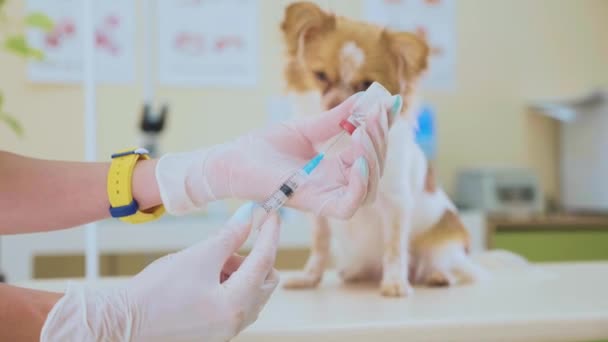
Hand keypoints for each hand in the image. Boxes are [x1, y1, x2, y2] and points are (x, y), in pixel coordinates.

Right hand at [41, 203, 280, 341]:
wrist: (124, 320)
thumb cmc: (158, 289)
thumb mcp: (199, 255)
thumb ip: (230, 235)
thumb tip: (249, 216)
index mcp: (237, 304)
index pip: (265, 260)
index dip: (269, 233)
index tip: (272, 214)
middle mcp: (238, 321)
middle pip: (266, 280)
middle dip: (254, 257)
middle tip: (229, 245)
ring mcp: (227, 328)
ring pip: (252, 291)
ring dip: (240, 271)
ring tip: (210, 262)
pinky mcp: (216, 329)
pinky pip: (237, 302)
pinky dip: (230, 284)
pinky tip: (206, 276)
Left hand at [157, 86, 401, 217]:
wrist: (233, 158)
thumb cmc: (264, 147)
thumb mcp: (308, 128)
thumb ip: (337, 118)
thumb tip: (366, 98)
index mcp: (334, 169)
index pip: (370, 155)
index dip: (382, 131)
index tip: (386, 104)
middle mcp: (334, 185)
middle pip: (374, 172)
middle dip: (379, 142)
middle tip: (373, 116)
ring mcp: (324, 196)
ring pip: (368, 192)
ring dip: (373, 161)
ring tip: (365, 133)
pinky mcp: (311, 203)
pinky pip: (347, 206)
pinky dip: (359, 186)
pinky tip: (357, 160)